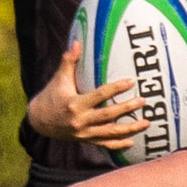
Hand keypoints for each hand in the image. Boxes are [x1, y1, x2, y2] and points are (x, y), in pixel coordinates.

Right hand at [26, 39, 147, 146]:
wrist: (39, 121)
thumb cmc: (51, 96)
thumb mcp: (59, 78)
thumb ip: (69, 61)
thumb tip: (77, 42)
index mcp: (74, 104)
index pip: (99, 95)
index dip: (115, 89)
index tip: (130, 82)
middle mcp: (80, 121)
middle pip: (108, 115)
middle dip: (126, 108)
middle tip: (143, 101)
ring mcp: (84, 133)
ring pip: (110, 133)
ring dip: (129, 129)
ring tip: (146, 123)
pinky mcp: (86, 140)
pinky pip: (105, 144)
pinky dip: (118, 144)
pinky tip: (132, 142)